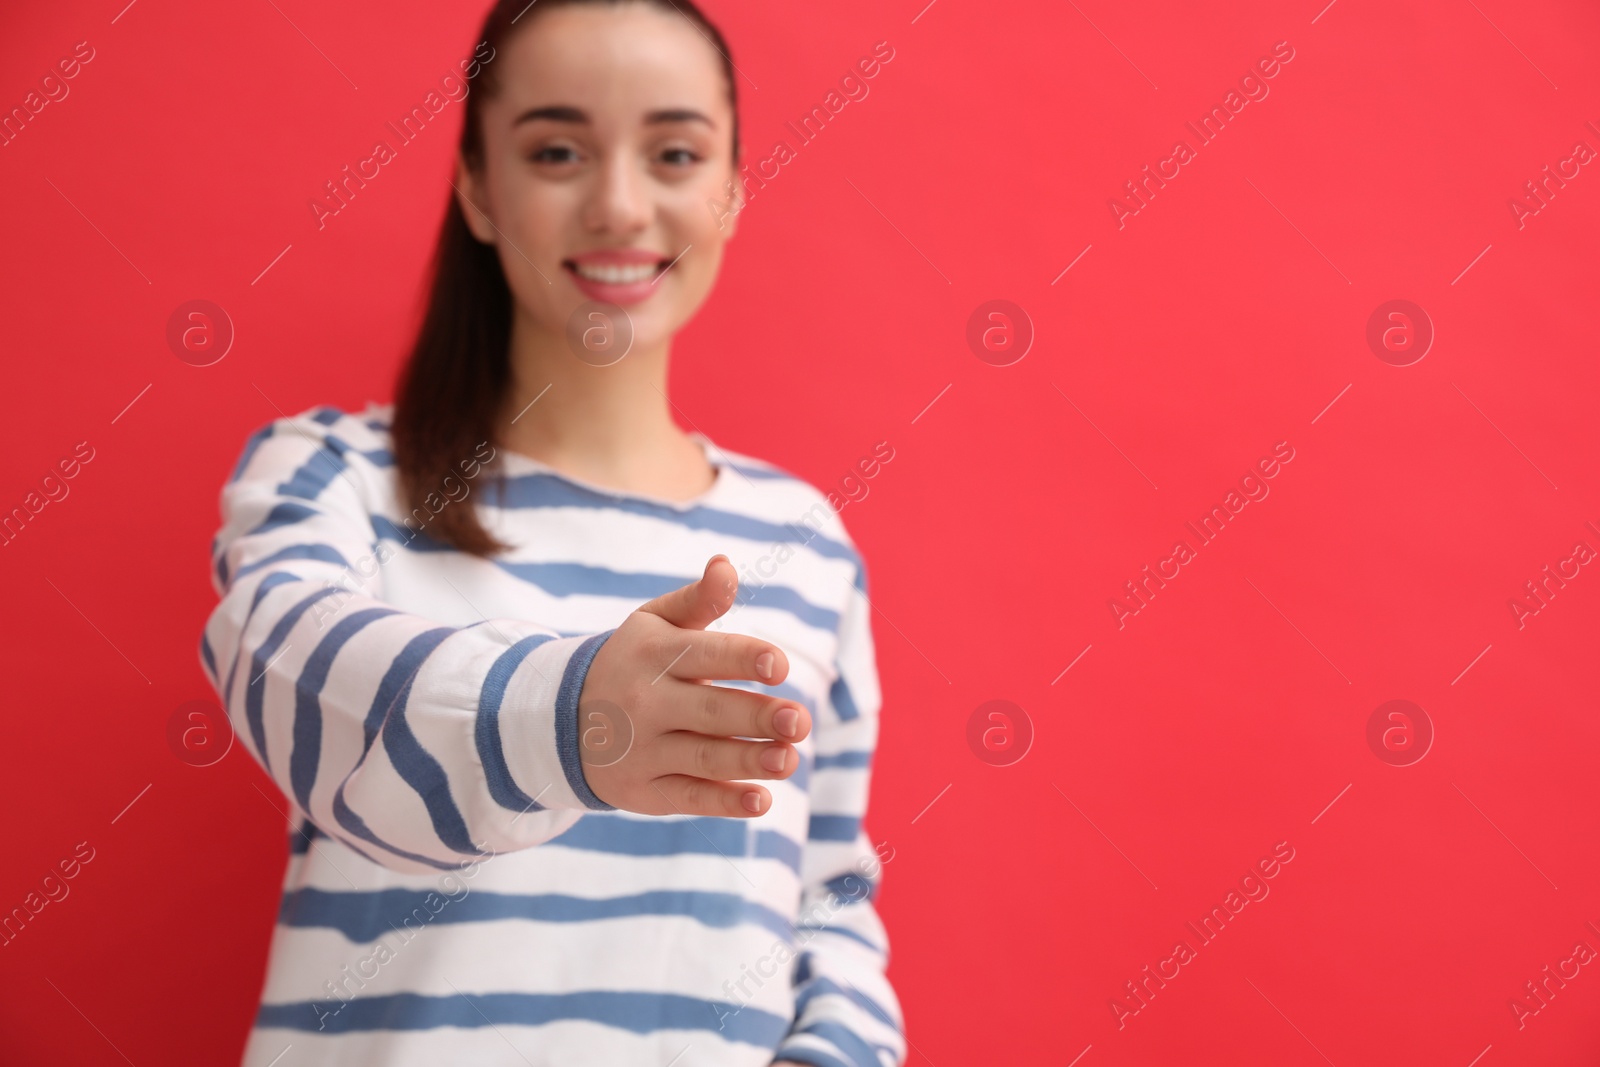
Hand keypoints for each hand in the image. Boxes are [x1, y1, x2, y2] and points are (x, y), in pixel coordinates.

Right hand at [577, 554, 811, 818]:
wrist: (560, 720)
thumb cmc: (632, 663)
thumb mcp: (654, 625)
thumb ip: (698, 599)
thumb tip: (726, 564)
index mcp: (655, 655)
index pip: (704, 654)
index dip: (743, 658)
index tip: (780, 666)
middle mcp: (646, 703)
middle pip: (710, 711)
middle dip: (757, 716)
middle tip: (800, 721)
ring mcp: (643, 751)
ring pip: (704, 758)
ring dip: (749, 761)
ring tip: (789, 759)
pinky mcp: (645, 791)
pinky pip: (688, 797)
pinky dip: (724, 802)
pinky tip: (761, 800)